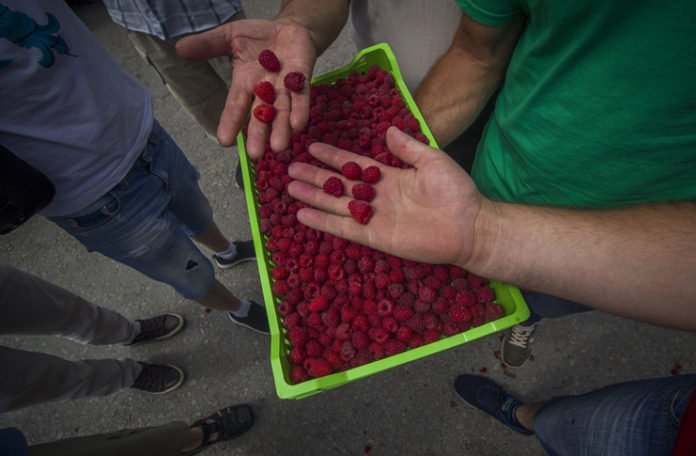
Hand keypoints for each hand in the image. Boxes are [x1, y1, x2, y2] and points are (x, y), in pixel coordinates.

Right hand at [176, 19, 316, 157]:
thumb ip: (208, 44)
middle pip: (261, 117)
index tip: (224, 141)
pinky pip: (301, 97)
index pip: (235, 106)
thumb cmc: (258, 37)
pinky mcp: (302, 80)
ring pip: (282, 112)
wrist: (288, 28)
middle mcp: (264, 92)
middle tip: (256, 156)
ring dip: (280, 130)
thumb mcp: (230, 36)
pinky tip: (298, 124)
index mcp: (245, 84)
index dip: (230, 123)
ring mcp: (285, 88)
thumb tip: (179, 47)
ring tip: (279, 147)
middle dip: (258, 135)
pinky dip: (300, 110)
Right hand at [287, 127, 484, 266]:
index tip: (312, 147)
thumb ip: (408, 148)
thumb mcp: (433, 161)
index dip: (333, 156)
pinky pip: (344, 228)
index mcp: (390, 177)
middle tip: (290, 169)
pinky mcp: (375, 236)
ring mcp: (374, 217)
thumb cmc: (456, 193)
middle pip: (339, 185)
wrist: (469, 227)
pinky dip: (323, 222)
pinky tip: (303, 214)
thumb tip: (388, 130)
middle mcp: (377, 196)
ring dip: (314, 197)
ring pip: (336, 205)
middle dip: (316, 177)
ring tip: (290, 188)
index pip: (354, 165)